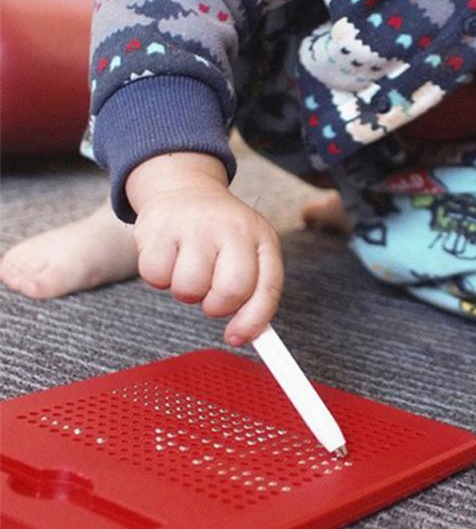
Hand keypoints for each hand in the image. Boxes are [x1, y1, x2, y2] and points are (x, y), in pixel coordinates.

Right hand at [126, 153, 282, 346]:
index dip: (253, 321)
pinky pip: (156, 276)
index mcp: (262, 238)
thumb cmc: (221, 234)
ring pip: (189, 289)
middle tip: (209, 294)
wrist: (186, 190)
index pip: (267, 288)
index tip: (237, 337)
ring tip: (189, 268)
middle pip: (230, 291)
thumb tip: (246, 337)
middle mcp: (233, 228)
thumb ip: (255, 295)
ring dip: (186, 291)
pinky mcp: (160, 227)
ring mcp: (196, 225)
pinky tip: (168, 256)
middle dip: (216, 306)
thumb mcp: (249, 254)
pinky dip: (158, 277)